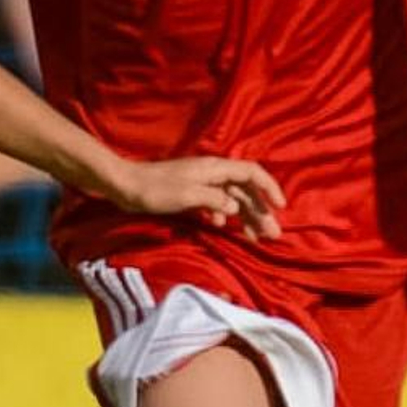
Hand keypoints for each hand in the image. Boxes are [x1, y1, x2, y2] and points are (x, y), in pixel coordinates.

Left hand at [112, 157, 284, 239]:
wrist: (126, 186)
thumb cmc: (155, 189)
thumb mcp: (188, 196)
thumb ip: (215, 201)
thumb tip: (236, 209)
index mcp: (215, 168)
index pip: (251, 173)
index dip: (269, 188)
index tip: (280, 207)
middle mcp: (212, 173)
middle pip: (245, 190)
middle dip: (261, 211)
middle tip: (272, 235)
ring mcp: (202, 183)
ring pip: (232, 199)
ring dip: (246, 217)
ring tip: (256, 238)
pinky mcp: (191, 193)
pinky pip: (217, 204)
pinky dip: (225, 216)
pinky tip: (225, 229)